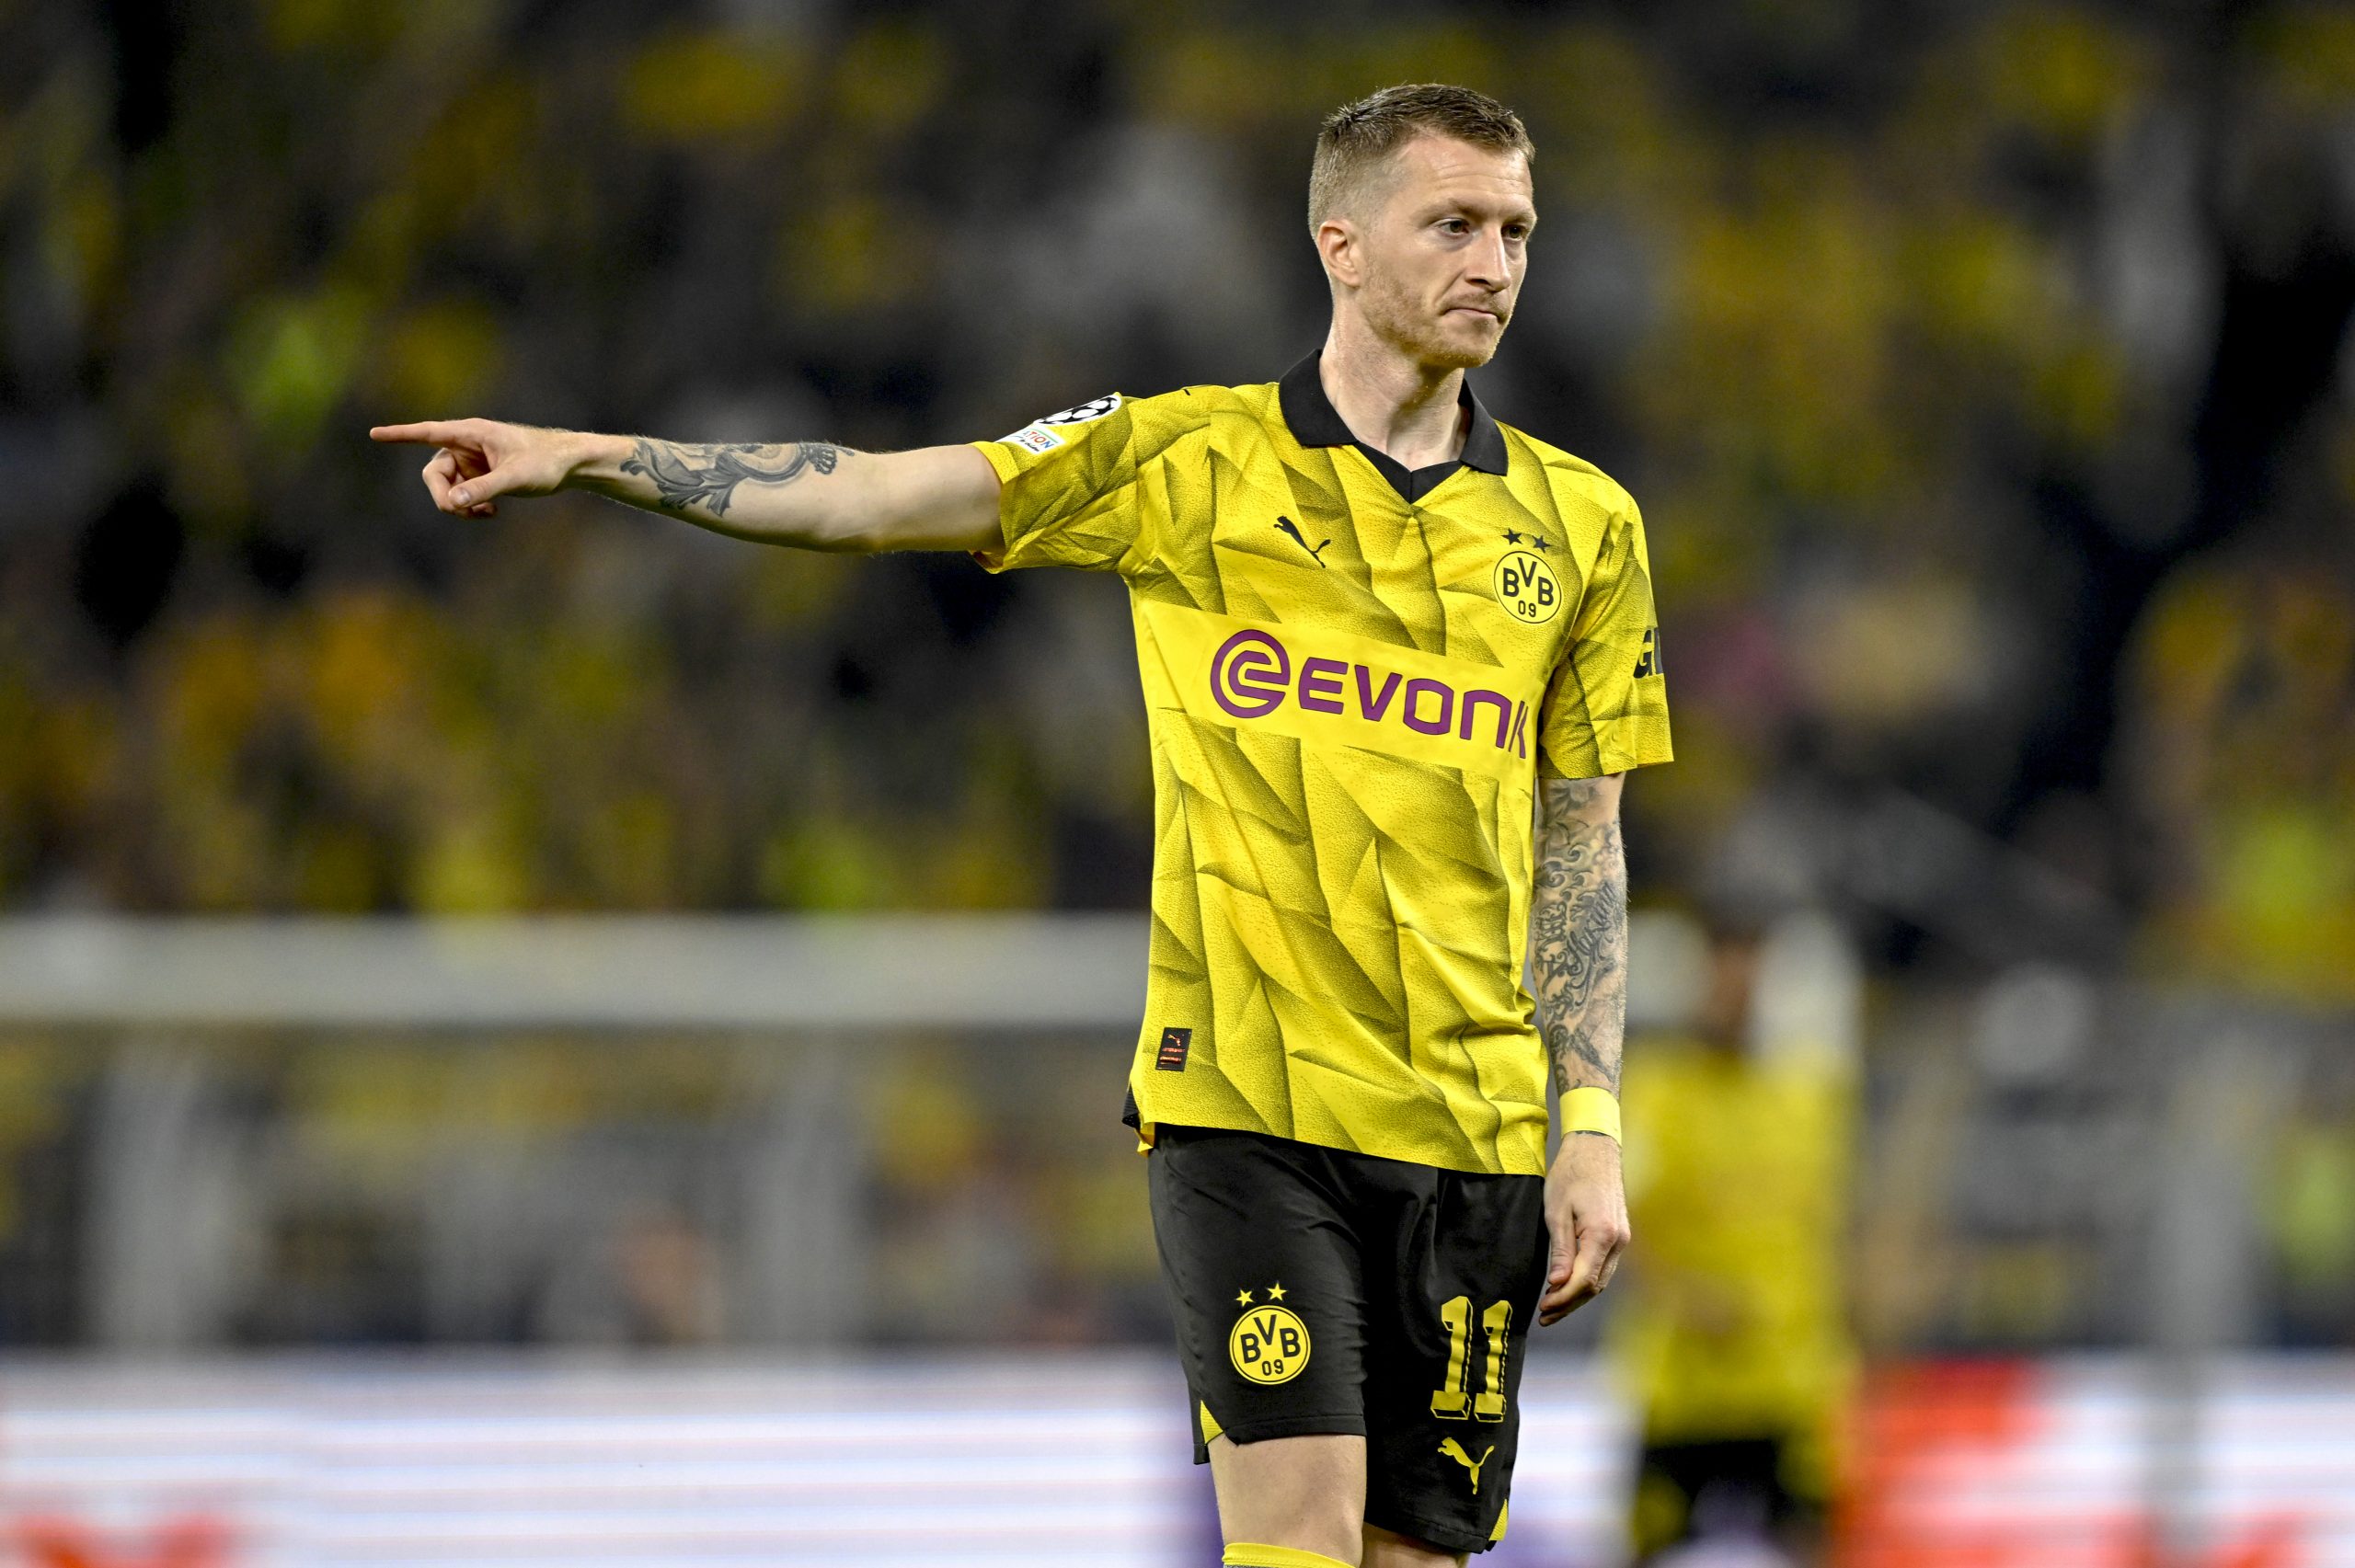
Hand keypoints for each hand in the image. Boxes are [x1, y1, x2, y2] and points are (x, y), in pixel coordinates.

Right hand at [369, 418, 586, 517]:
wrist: (570, 465)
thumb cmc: (546, 462)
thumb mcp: (516, 477)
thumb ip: (485, 489)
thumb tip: (453, 501)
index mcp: (471, 433)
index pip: (428, 432)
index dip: (400, 434)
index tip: (373, 433)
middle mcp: (466, 445)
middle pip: (434, 473)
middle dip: (443, 496)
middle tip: (462, 512)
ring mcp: (471, 462)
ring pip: (446, 488)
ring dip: (458, 506)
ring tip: (484, 514)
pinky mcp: (479, 477)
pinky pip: (460, 495)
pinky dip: (469, 507)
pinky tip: (490, 514)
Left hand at [1538, 1131, 1628, 1325]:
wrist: (1594, 1149)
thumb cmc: (1571, 1174)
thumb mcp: (1556, 1211)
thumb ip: (1560, 1250)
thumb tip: (1557, 1284)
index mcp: (1602, 1234)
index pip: (1584, 1280)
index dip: (1563, 1299)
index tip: (1543, 1306)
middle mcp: (1618, 1241)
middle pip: (1595, 1286)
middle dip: (1569, 1304)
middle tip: (1544, 1315)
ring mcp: (1621, 1239)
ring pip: (1601, 1279)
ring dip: (1577, 1296)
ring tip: (1552, 1307)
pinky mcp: (1618, 1235)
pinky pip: (1603, 1267)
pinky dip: (1585, 1280)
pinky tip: (1567, 1286)